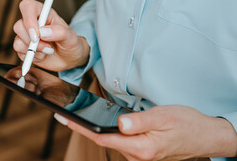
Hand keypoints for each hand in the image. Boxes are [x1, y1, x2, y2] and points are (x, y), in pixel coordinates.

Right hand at [13, 0, 89, 71]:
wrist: (69, 59)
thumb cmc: (70, 44)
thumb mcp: (71, 37)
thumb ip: (60, 32)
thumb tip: (43, 32)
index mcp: (44, 14)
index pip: (28, 6)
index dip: (28, 18)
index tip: (37, 34)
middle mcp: (33, 23)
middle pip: (19, 26)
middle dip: (33, 41)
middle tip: (48, 47)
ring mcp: (27, 36)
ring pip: (17, 40)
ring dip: (34, 50)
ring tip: (48, 51)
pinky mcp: (24, 48)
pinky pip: (19, 52)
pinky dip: (32, 57)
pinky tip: (42, 56)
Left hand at [54, 105, 236, 159]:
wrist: (203, 135)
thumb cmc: (185, 123)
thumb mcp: (163, 116)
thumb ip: (140, 121)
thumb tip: (119, 124)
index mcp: (141, 147)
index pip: (103, 137)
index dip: (81, 127)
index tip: (65, 118)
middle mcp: (136, 154)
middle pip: (102, 139)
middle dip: (82, 127)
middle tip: (65, 114)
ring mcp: (137, 153)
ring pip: (109, 140)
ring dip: (93, 129)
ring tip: (77, 115)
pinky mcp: (139, 150)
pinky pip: (117, 140)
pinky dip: (105, 131)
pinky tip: (98, 122)